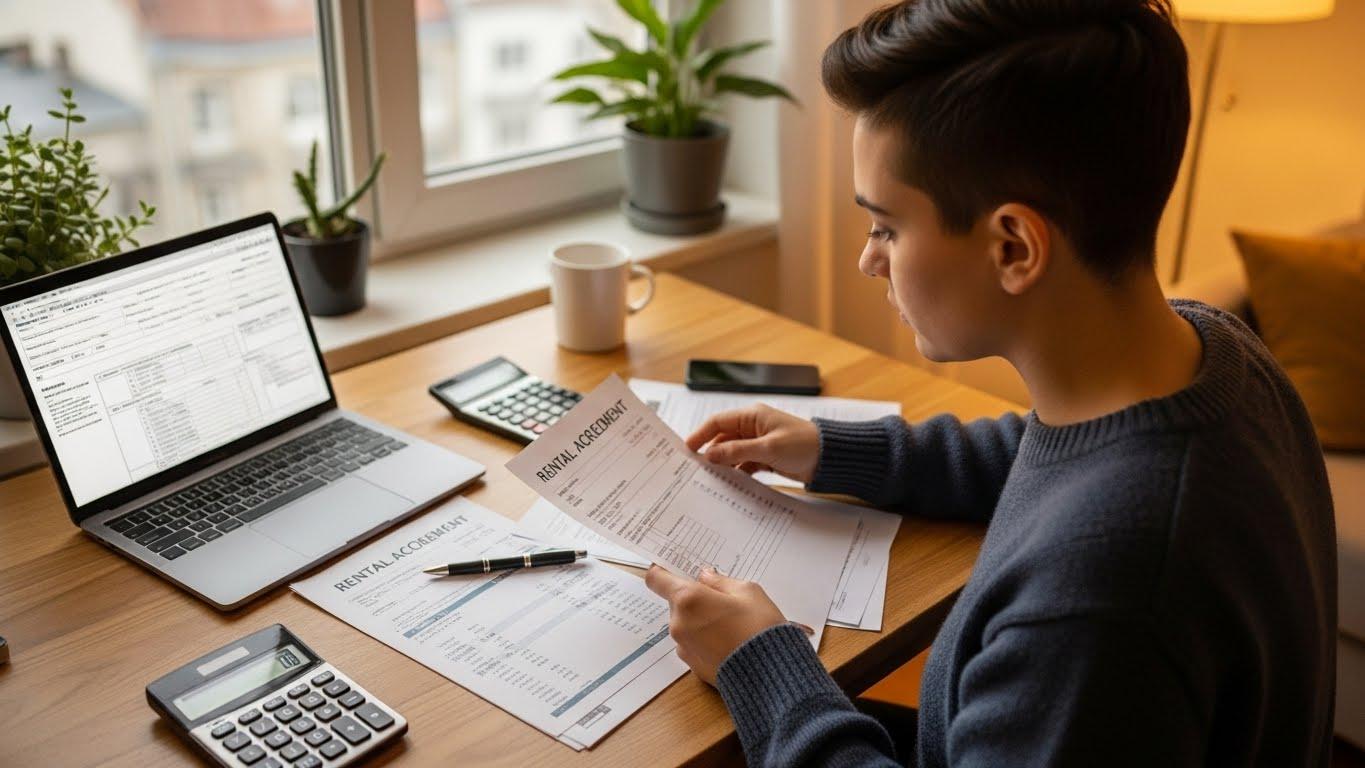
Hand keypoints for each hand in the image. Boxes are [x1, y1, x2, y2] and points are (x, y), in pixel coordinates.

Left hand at [644, 565, 788, 685]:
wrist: (769, 674)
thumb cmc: (760, 629)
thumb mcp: (747, 592)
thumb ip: (721, 582)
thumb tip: (706, 577)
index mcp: (688, 599)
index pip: (656, 579)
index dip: (662, 571)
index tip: (672, 569)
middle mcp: (679, 623)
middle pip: (677, 603)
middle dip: (695, 600)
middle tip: (722, 602)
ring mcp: (683, 647)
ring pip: (686, 624)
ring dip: (701, 621)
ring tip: (731, 626)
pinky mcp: (692, 666)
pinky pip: (693, 644)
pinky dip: (706, 641)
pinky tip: (729, 643)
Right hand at [685, 405, 820, 484]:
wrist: (829, 458)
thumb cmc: (804, 444)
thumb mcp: (768, 448)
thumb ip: (737, 451)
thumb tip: (711, 455)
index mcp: (752, 416)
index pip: (718, 422)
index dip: (701, 434)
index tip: (688, 449)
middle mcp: (753, 427)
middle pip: (723, 439)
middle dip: (711, 453)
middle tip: (697, 469)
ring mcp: (759, 443)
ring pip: (732, 453)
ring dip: (724, 465)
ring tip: (712, 479)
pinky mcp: (765, 457)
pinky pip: (744, 463)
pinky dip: (738, 472)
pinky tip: (732, 483)